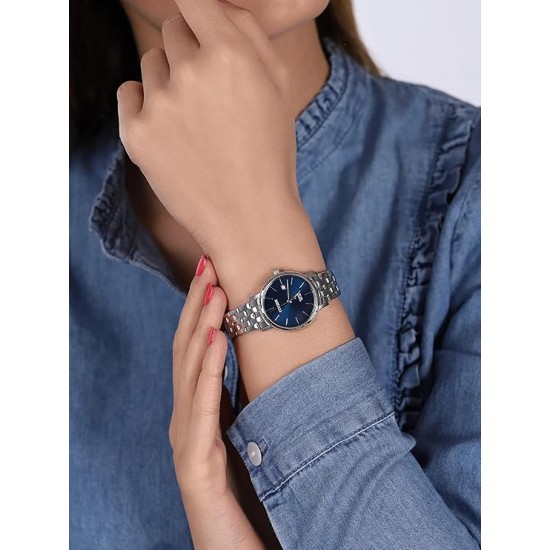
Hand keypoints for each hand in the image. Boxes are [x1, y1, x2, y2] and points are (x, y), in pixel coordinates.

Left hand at [117, 0, 301, 261]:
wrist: (248, 216)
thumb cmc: (268, 154)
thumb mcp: (277, 87)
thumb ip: (249, 33)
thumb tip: (219, 6)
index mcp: (230, 54)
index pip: (193, 0)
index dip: (197, 12)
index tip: (198, 25)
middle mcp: (190, 71)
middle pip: (172, 32)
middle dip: (188, 52)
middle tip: (209, 93)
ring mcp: (159, 103)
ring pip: (151, 65)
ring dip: (168, 81)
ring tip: (194, 120)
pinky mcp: (136, 133)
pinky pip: (129, 94)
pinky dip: (146, 106)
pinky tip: (172, 131)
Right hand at [170, 255, 275, 548]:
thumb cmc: (250, 493)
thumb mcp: (254, 433)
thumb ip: (251, 399)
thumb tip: (270, 356)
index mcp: (202, 410)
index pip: (200, 349)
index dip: (205, 309)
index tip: (216, 270)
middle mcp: (187, 419)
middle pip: (190, 350)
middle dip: (199, 306)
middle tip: (209, 263)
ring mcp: (187, 442)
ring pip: (190, 371)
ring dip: (202, 326)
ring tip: (215, 289)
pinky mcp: (194, 467)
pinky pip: (200, 410)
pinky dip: (208, 371)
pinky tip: (218, 339)